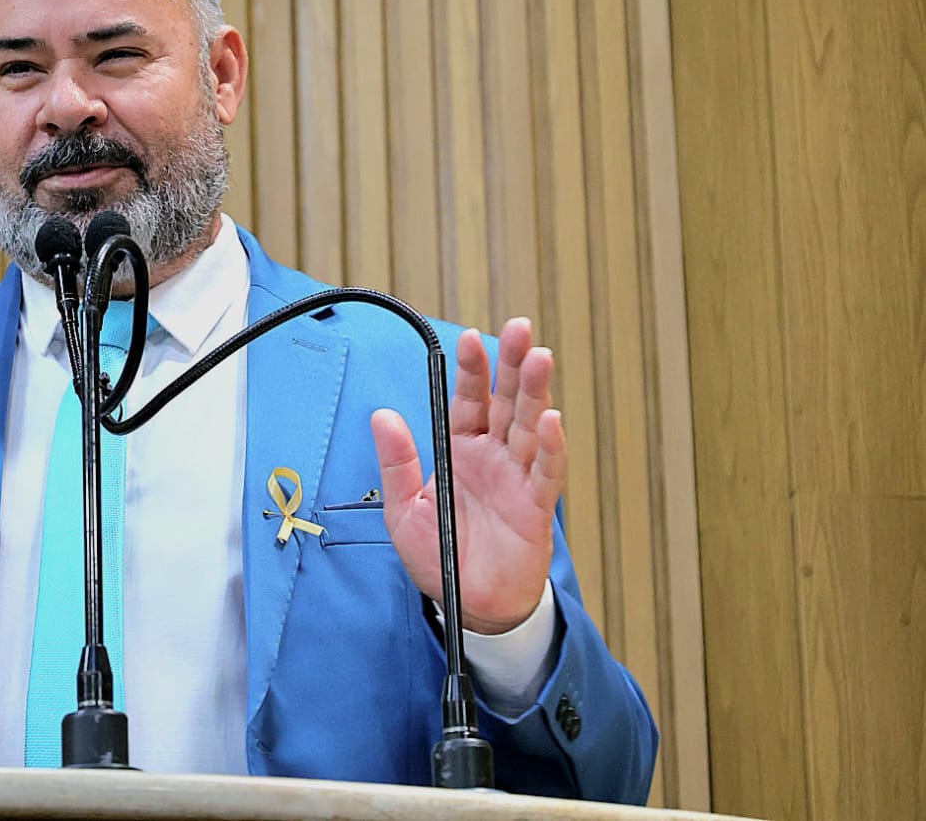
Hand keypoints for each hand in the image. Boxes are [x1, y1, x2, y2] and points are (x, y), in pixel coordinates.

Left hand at [374, 317, 564, 634]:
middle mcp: (494, 456)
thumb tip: (382, 416)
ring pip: (531, 425)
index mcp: (461, 449)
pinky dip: (550, 446)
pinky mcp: (535, 507)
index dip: (472, 369)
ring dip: (536, 392)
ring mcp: (517, 477)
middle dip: (514, 364)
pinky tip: (551, 420)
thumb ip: (397, 462)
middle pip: (507, 400)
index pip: (469, 399)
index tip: (470, 337)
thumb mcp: (404, 508)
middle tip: (521, 328)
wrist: (469, 605)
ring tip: (541, 358)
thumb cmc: (438, 556)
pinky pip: (546, 472)